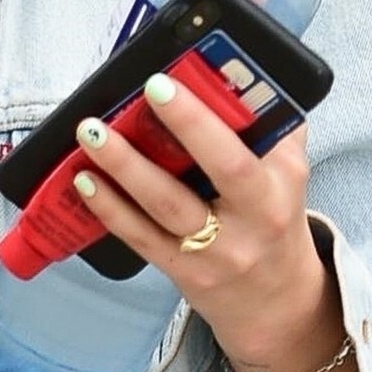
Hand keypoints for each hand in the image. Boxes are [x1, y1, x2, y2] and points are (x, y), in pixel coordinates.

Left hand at [71, 73, 329, 368]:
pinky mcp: (181, 271)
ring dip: (125, 166)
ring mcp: (215, 250)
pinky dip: (109, 207)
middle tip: (139, 93)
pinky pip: (140, 236)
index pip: (247, 147)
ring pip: (166, 205)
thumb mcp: (287, 174)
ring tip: (91, 133)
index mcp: (278, 188)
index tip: (167, 82)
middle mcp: (251, 220)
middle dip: (179, 128)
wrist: (274, 300)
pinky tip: (84, 180)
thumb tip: (242, 70)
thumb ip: (271, 125)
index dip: (207, 115)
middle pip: (218, 169)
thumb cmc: (273, 219)